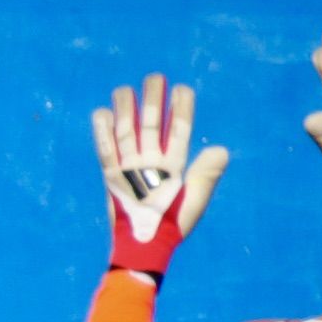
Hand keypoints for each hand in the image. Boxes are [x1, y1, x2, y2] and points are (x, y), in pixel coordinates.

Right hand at [93, 72, 229, 276]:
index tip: (182, 89)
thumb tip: (221, 148)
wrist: (147, 244)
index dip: (181, 109)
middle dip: (152, 100)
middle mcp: (151, 162)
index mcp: (174, 164)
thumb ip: (207, 172)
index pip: (179, 129)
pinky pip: (105, 151)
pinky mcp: (112, 177)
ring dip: (125, 109)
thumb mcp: (196, 197)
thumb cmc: (174, 224)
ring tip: (124, 89)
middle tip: (154, 77)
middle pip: (151, 124)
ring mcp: (130, 168)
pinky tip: (101, 112)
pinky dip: (101, 133)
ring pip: (126, 131)